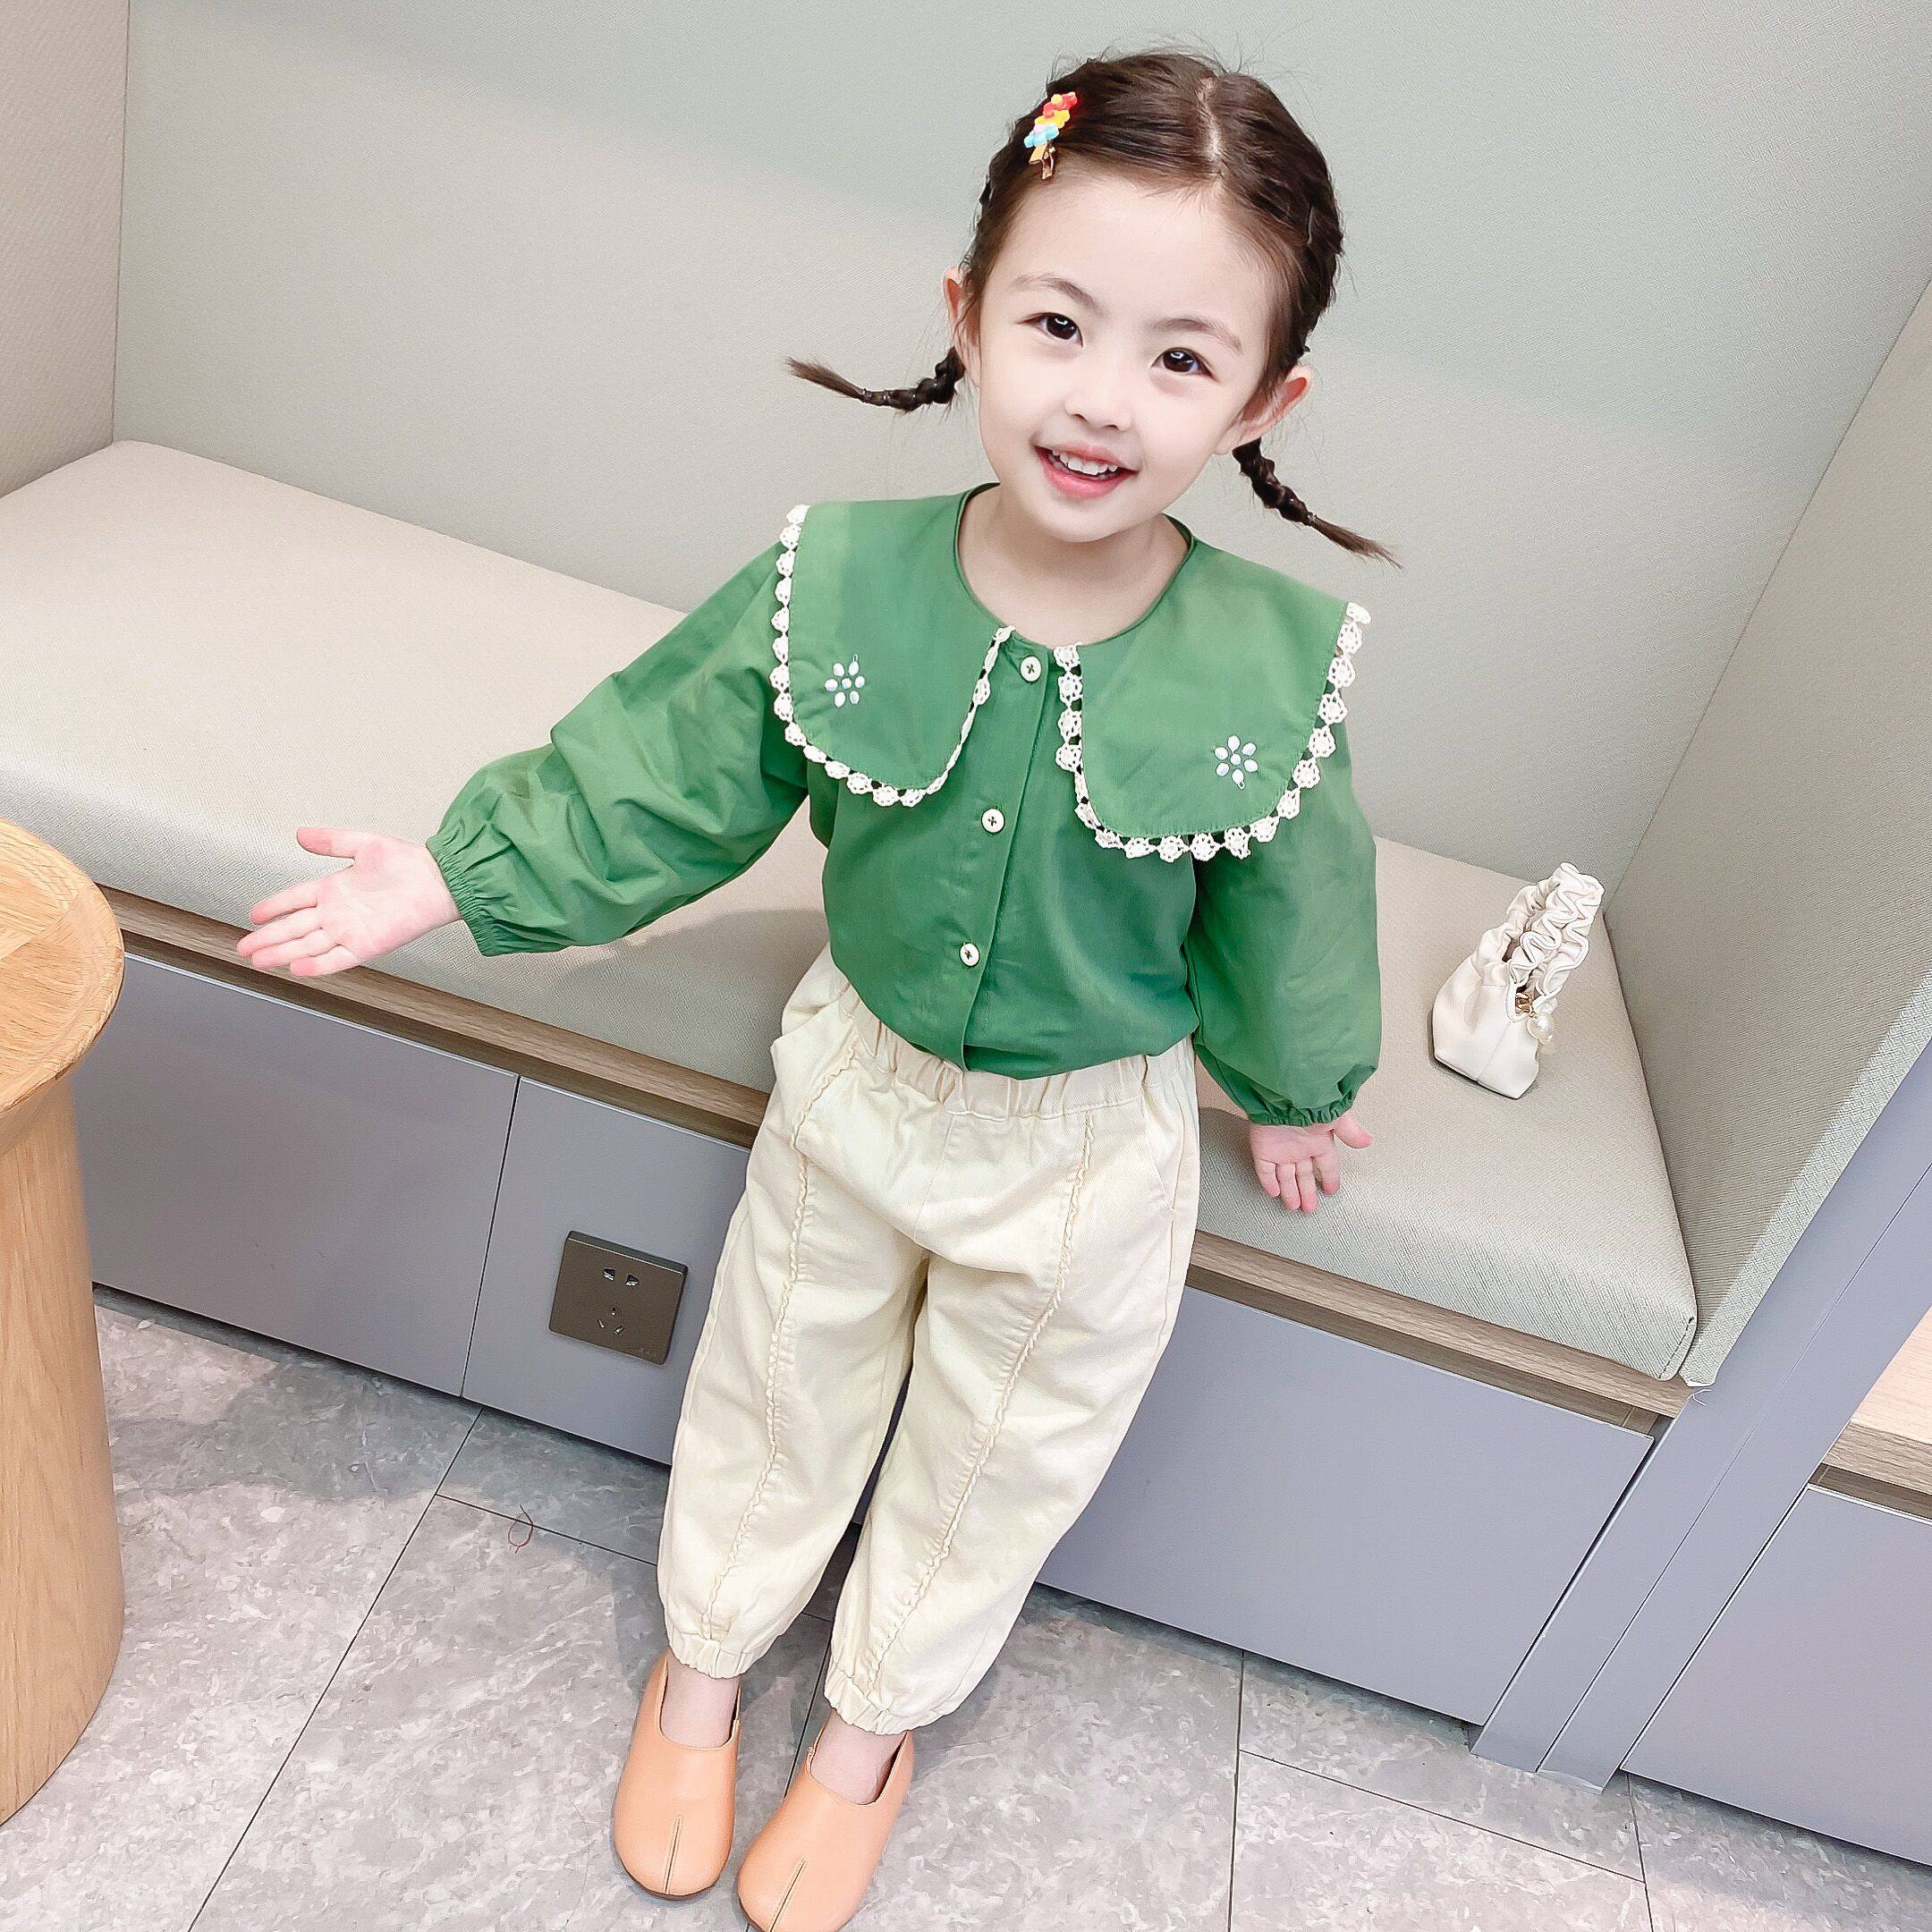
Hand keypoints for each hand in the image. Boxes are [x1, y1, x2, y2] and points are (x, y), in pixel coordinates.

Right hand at [235, 827, 460, 977]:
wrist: (439, 881)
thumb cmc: (408, 862)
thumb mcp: (364, 844)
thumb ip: (331, 841)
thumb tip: (300, 834)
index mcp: (334, 888)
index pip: (295, 899)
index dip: (274, 907)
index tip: (253, 915)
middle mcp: (338, 912)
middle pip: (295, 927)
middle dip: (268, 938)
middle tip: (244, 947)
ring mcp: (351, 930)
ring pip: (309, 945)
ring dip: (283, 953)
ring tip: (259, 961)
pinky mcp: (367, 945)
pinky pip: (337, 959)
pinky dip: (318, 965)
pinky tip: (297, 968)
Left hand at [1249, 1111, 1371, 1212]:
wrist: (1282, 1096)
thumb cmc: (1309, 1104)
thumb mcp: (1336, 1118)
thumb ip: (1350, 1132)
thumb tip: (1367, 1141)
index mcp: (1318, 1142)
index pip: (1327, 1165)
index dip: (1330, 1178)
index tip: (1332, 1190)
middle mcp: (1300, 1148)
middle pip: (1305, 1176)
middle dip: (1308, 1193)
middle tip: (1310, 1209)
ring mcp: (1281, 1150)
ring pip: (1286, 1177)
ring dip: (1290, 1192)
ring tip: (1295, 1207)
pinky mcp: (1263, 1150)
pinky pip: (1265, 1170)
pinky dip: (1269, 1183)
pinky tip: (1274, 1194)